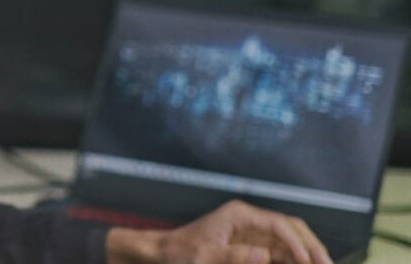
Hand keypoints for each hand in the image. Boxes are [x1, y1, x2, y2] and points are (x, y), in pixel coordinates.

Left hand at [106, 200, 332, 263]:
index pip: (279, 224)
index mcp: (240, 215)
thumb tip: (266, 254)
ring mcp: (252, 232)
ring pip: (289, 240)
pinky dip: (292, 260)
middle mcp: (250, 220)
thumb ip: (234, 256)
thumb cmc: (181, 253)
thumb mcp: (204, 256)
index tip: (309, 263)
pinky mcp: (250, 246)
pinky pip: (279, 252)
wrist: (164, 254)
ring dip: (307, 253)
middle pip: (291, 228)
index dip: (298, 244)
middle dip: (311, 246)